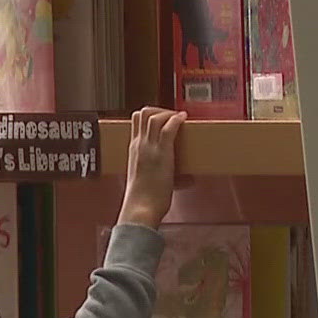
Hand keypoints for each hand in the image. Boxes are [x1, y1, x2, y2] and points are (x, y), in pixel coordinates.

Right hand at [117, 107, 186, 228]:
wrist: (140, 208)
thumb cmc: (143, 200)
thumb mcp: (147, 181)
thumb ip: (160, 175)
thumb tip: (185, 180)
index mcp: (133, 150)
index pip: (136, 121)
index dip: (150, 115)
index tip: (163, 118)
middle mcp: (139, 145)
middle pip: (143, 113)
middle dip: (159, 110)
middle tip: (172, 116)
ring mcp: (149, 147)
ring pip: (154, 116)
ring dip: (168, 113)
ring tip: (179, 117)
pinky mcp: (162, 152)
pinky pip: (168, 127)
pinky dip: (177, 119)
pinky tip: (184, 118)